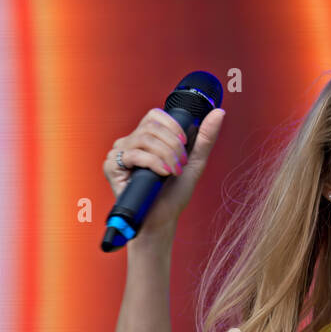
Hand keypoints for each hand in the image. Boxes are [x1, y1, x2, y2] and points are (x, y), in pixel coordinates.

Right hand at [103, 106, 225, 236]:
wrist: (161, 219)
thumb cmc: (173, 194)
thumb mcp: (194, 162)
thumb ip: (205, 137)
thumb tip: (219, 112)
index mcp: (147, 138)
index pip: (155, 115)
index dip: (173, 126)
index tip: (184, 144)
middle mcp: (130, 142)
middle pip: (151, 125)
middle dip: (172, 144)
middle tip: (180, 164)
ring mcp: (119, 153)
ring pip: (144, 138)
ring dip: (166, 155)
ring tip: (173, 171)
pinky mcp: (111, 166)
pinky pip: (133, 154)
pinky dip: (153, 163)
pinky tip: (162, 174)